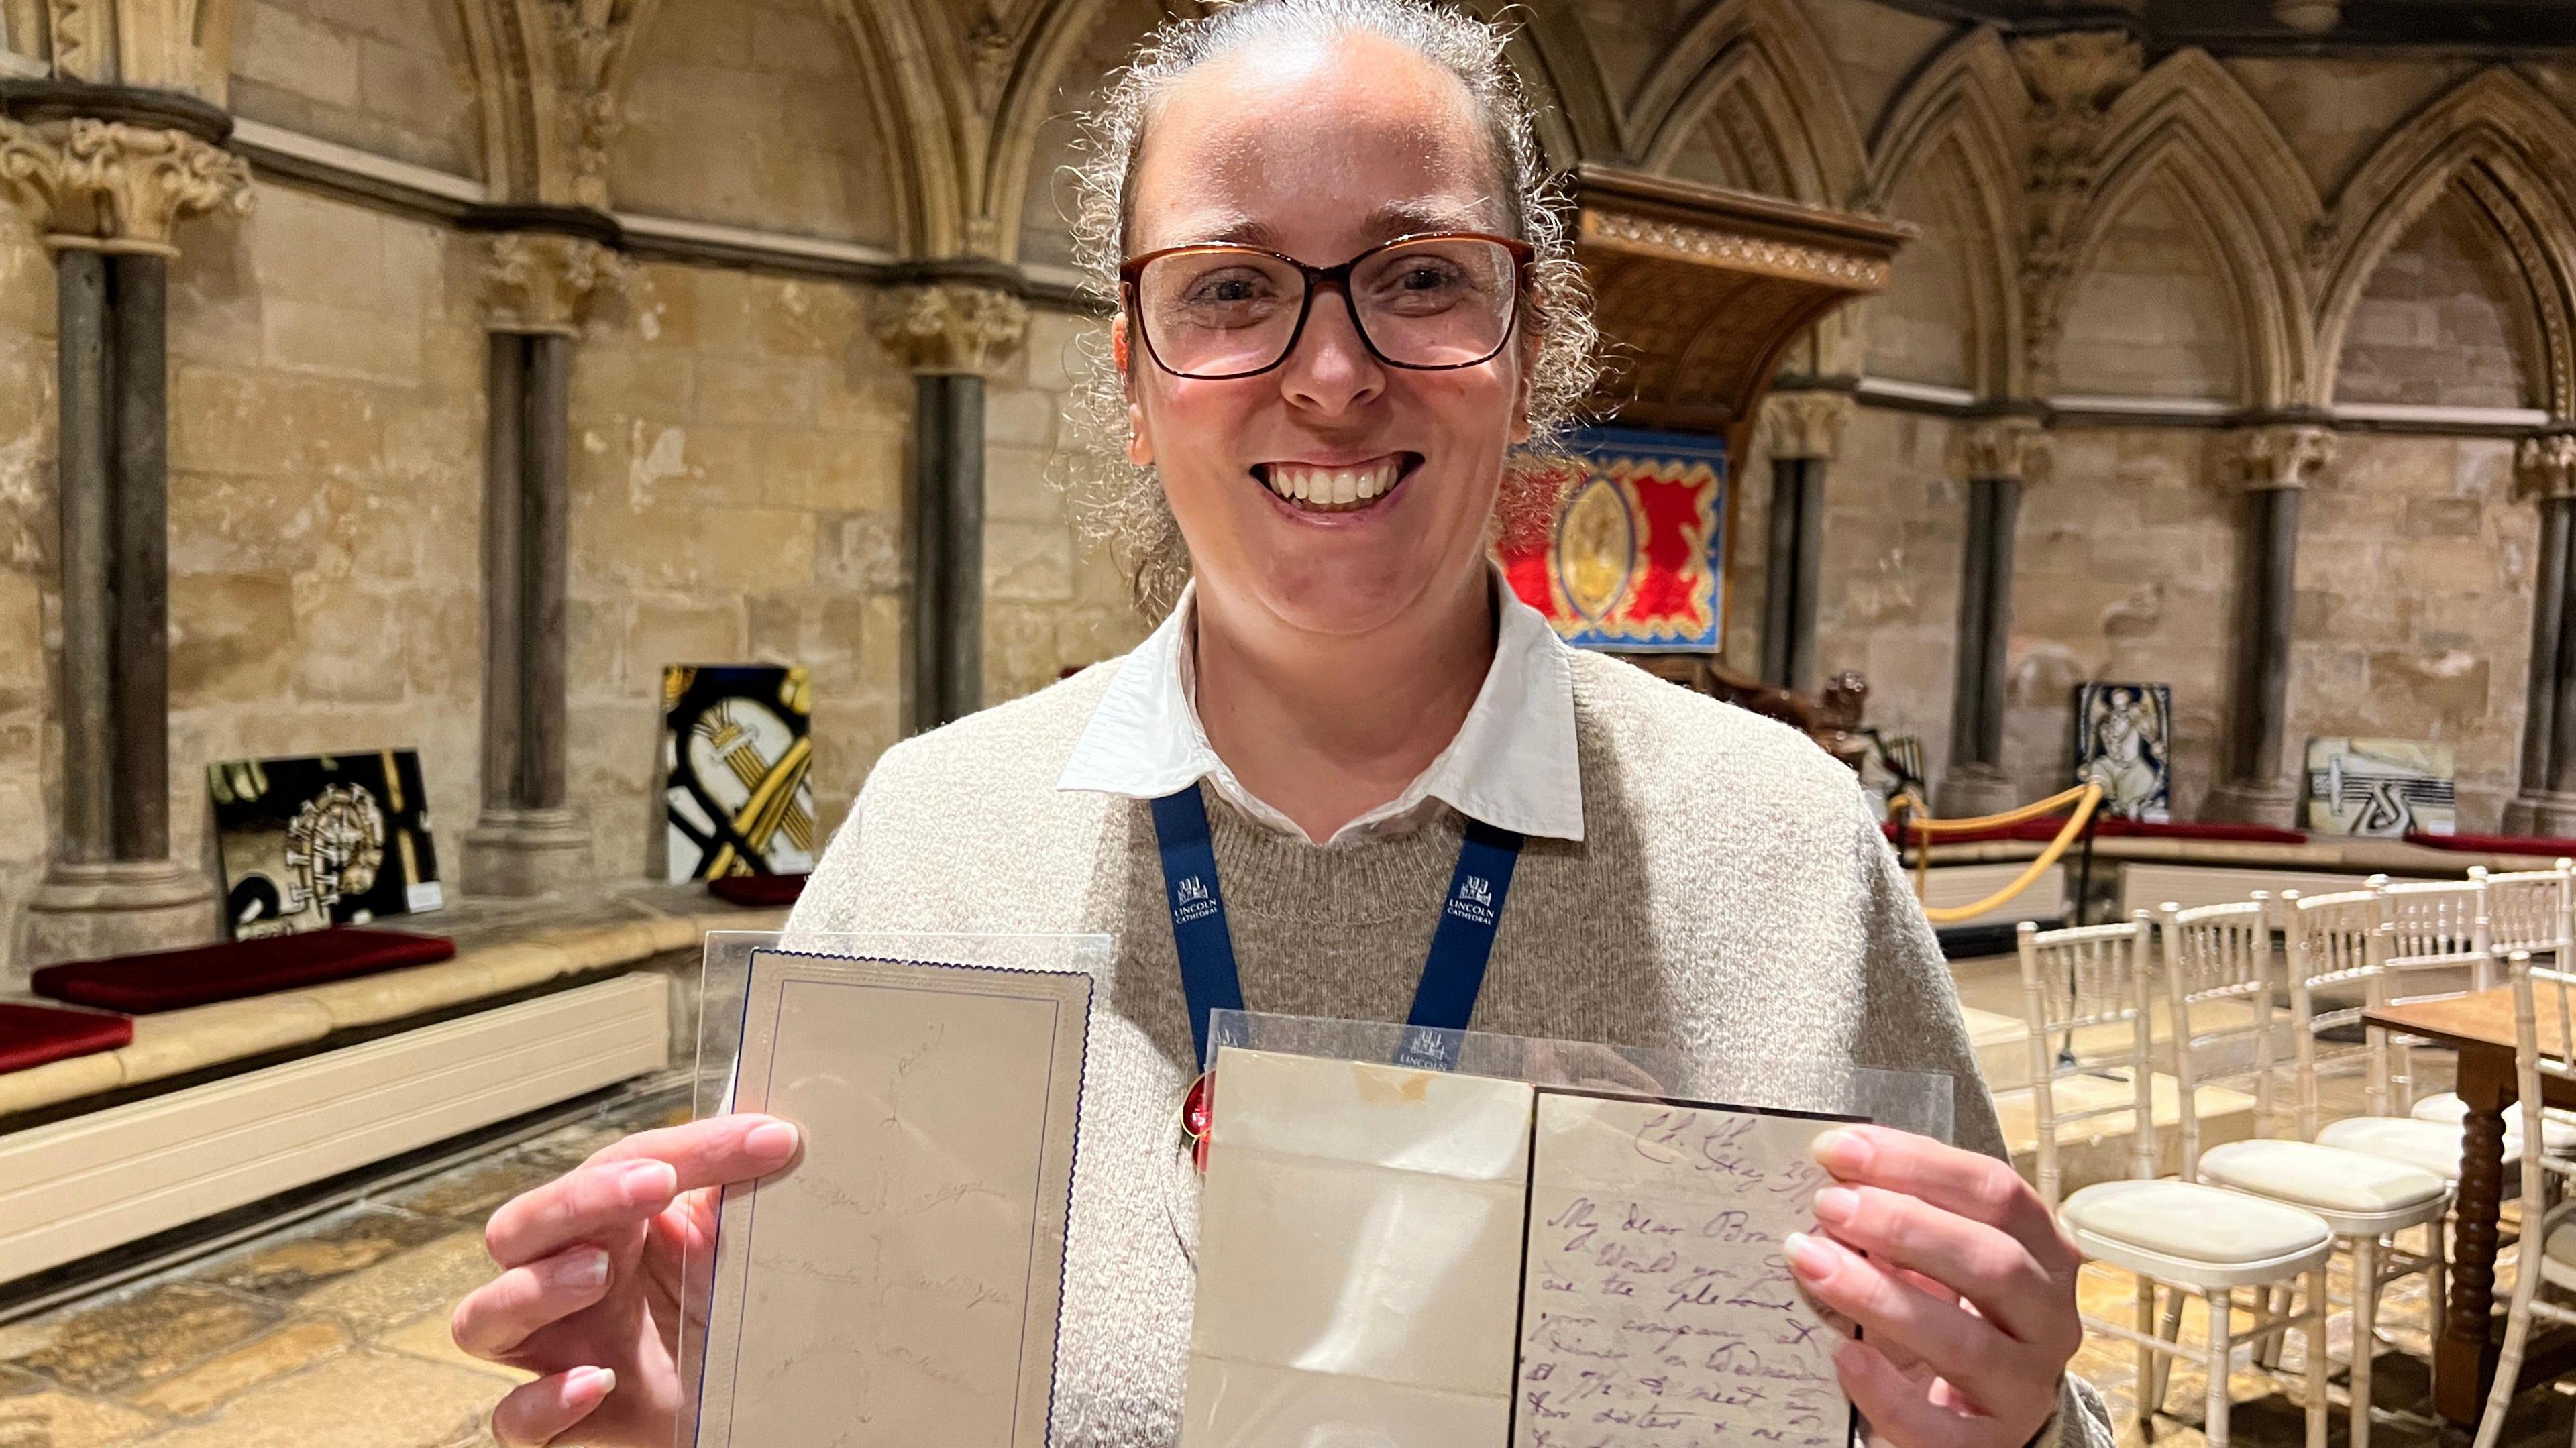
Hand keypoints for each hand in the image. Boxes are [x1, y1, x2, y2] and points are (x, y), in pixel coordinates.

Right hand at [450, 1114, 800, 1445]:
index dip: (685, 1149)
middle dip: (578, 1199)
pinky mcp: (554, 1423)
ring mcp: (550, 1353)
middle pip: (519, 1228)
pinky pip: (515, 1416)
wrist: (725, 1406)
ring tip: (600, 1273)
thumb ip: (732, 1198)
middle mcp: (558, 1284)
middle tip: (653, 1182)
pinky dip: (546, 1400)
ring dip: (538, 1287)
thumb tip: (774, 1138)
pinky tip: (598, 1381)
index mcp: (601, 1229)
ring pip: (484, 1317)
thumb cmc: (710, 1318)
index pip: (616, 1168)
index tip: (761, 1139)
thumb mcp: (728, 1252)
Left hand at [1784, 1125, 2082, 1447]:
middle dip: (1903, 1225)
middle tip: (1828, 1206)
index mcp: (2042, 1254)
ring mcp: (2025, 1386)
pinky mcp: (1990, 1445)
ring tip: (1814, 1264)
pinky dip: (1888, 1392)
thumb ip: (1904, 1220)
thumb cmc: (1952, 1316)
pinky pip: (1942, 1428)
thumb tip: (1831, 1178)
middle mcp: (2048, 1318)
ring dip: (1882, 1296)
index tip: (1838, 1150)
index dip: (1917, 1163)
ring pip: (1967, 1342)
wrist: (1977, 1414)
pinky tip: (1843, 1357)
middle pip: (1991, 1261)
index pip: (1996, 1192)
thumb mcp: (1942, 1261)